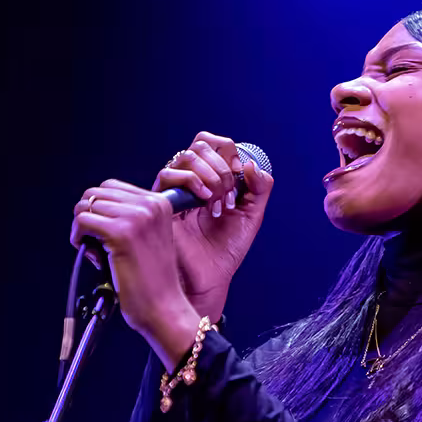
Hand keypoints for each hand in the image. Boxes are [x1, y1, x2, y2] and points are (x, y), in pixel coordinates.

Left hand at [71, 180, 200, 370]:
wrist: (163, 307)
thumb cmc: (152, 280)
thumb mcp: (147, 236)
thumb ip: (128, 217)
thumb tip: (91, 206)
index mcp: (159, 202)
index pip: (111, 186)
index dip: (100, 209)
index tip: (105, 233)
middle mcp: (149, 204)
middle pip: (96, 192)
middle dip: (88, 216)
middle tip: (95, 242)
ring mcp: (136, 217)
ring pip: (86, 205)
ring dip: (82, 228)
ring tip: (95, 250)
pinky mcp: (120, 233)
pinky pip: (82, 220)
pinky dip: (78, 238)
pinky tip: (92, 255)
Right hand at [152, 132, 273, 319]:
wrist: (210, 277)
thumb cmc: (226, 250)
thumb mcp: (252, 214)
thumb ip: (260, 188)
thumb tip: (251, 164)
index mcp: (211, 178)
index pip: (214, 144)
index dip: (230, 152)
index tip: (240, 177)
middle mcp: (191, 180)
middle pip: (201, 144)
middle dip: (222, 166)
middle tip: (229, 195)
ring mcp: (176, 190)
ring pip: (186, 156)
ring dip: (210, 175)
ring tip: (216, 202)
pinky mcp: (161, 202)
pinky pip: (167, 174)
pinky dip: (191, 181)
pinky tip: (203, 201)